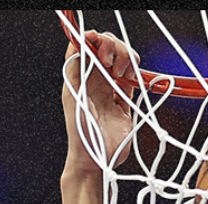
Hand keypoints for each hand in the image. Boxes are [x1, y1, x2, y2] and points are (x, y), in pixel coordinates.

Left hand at [62, 31, 139, 177]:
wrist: (95, 160)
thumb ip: (77, 67)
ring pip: (121, 62)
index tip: (99, 44)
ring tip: (122, 74)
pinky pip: (131, 82)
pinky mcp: (124, 104)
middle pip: (107, 50)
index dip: (95, 39)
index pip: (88, 46)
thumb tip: (83, 42)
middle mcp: (94, 81)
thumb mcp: (73, 95)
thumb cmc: (80, 132)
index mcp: (80, 77)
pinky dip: (134, 75)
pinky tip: (131, 79)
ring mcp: (110, 92)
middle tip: (112, 63)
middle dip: (113, 48)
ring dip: (126, 60)